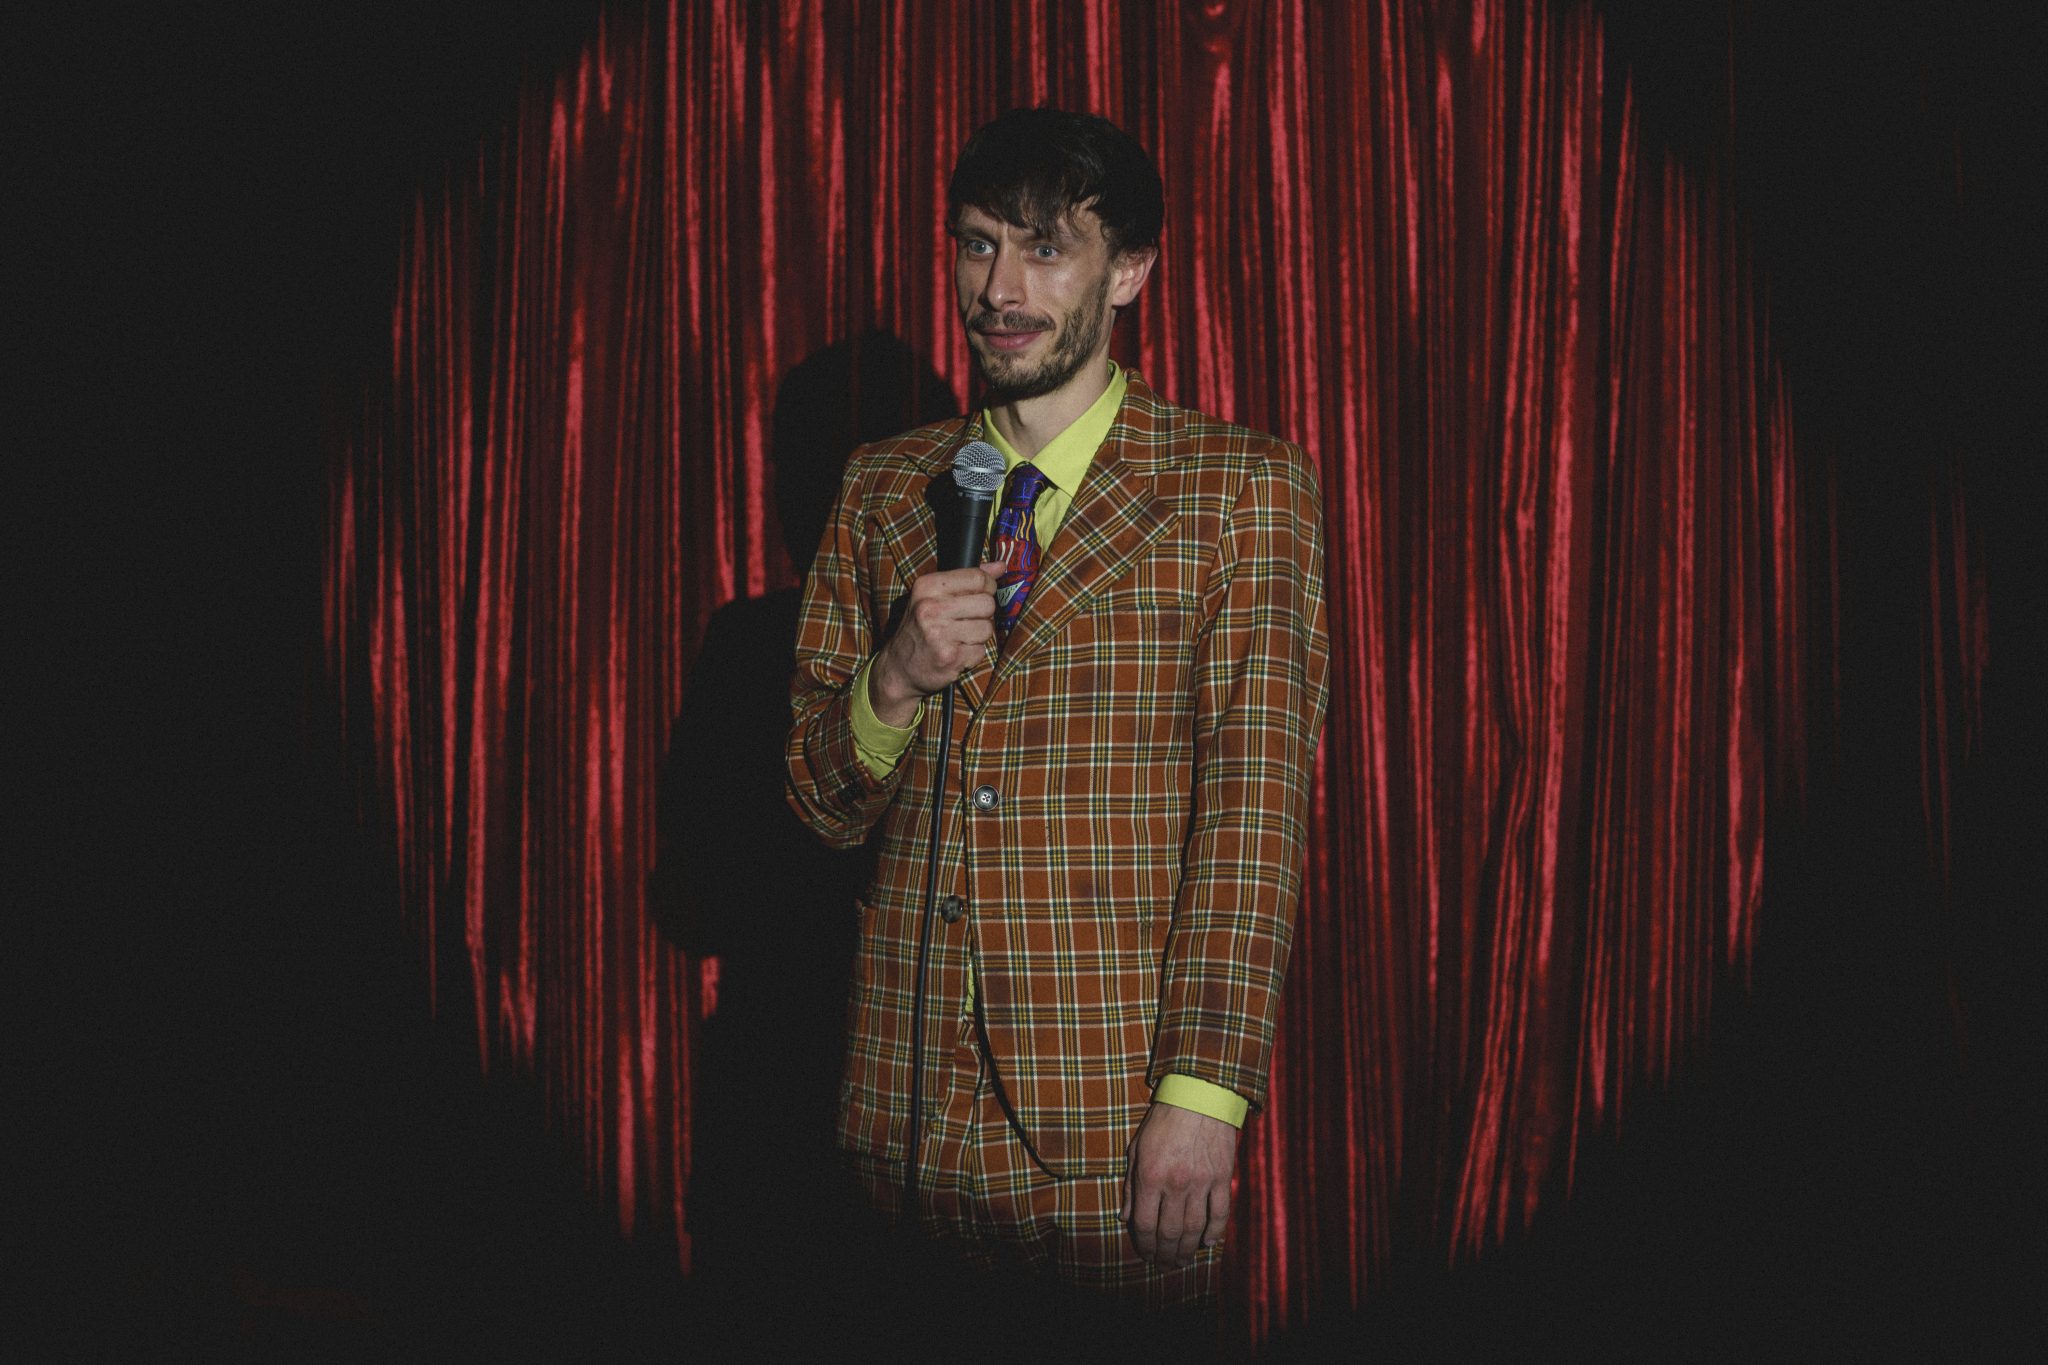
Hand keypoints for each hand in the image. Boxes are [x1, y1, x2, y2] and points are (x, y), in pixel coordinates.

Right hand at [869, 559, 1005, 723]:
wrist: (899, 667)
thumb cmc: (920, 628)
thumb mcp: (934, 596)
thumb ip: (967, 579)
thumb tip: (1000, 566)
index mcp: (927, 586)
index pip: (977, 578)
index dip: (987, 588)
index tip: (979, 596)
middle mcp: (930, 608)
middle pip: (987, 603)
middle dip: (983, 615)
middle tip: (966, 621)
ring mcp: (939, 633)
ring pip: (987, 628)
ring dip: (978, 636)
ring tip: (959, 638)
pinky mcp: (949, 656)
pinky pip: (980, 651)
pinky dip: (972, 654)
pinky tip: (956, 652)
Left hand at [1119, 1099, 1238, 1267]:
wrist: (1199, 1096)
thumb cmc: (1163, 1121)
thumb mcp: (1137, 1148)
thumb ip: (1131, 1185)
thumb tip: (1125, 1217)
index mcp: (1150, 1176)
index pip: (1144, 1224)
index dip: (1143, 1245)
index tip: (1145, 1255)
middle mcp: (1176, 1184)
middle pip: (1169, 1232)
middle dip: (1164, 1254)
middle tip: (1163, 1265)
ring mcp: (1201, 1182)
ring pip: (1194, 1229)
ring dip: (1187, 1250)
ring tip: (1181, 1261)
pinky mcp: (1222, 1178)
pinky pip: (1220, 1213)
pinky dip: (1215, 1232)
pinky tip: (1208, 1244)